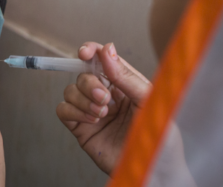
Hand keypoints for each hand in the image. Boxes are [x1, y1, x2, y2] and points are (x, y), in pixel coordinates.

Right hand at [56, 42, 151, 174]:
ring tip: (102, 113)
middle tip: (105, 98)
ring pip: (70, 90)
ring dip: (83, 99)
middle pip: (82, 75)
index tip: (85, 53)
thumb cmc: (160, 137)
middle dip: (90, 83)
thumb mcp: (148, 101)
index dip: (90, 52)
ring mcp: (91, 111)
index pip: (101, 60)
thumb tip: (108, 51)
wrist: (154, 171)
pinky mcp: (81, 129)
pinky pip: (63, 110)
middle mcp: (106, 95)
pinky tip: (91, 120)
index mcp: (123, 84)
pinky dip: (73, 111)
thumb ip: (127, 76)